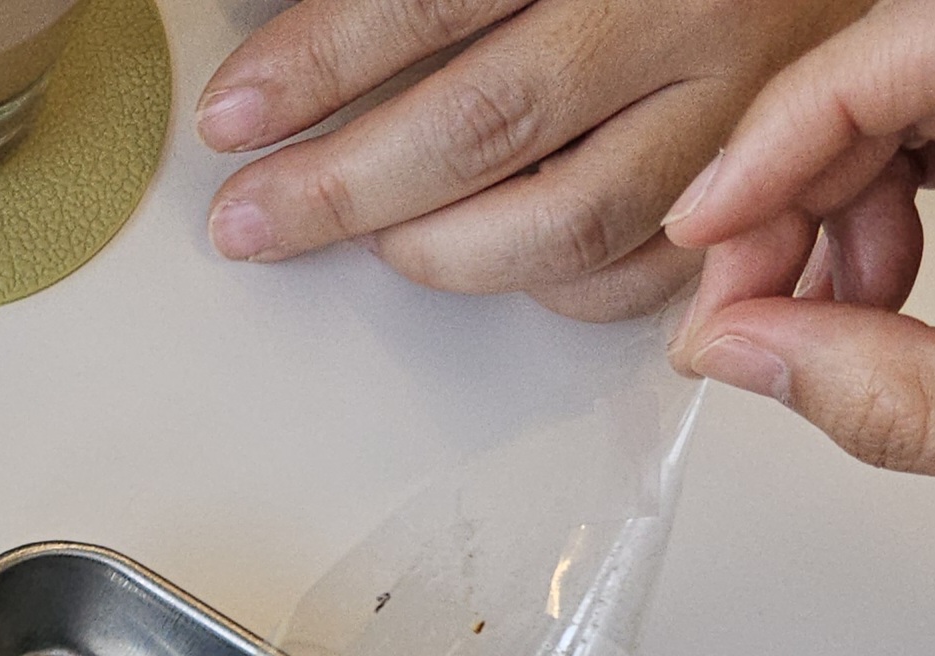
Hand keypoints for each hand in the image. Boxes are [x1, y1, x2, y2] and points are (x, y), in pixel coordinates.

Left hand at [198, 0, 868, 319]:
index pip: (433, 0)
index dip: (318, 67)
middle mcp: (685, 18)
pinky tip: (488, 259)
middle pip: (484, 126)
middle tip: (257, 219)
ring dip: (441, 251)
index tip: (236, 116)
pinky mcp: (757, 194)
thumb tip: (302, 57)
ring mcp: (732, 115)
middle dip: (343, 188)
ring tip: (374, 241)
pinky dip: (545, 290)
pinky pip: (634, 278)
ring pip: (564, 225)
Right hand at [665, 0, 934, 470]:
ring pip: (890, 108)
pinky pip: (926, 131)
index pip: (872, 57)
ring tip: (808, 328)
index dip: (761, 149)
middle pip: (869, 81)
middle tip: (739, 320)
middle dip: (783, 208)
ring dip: (823, 224)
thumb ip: (881, 388)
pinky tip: (862, 299)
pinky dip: (877, 218)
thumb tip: (739, 353)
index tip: (696, 236)